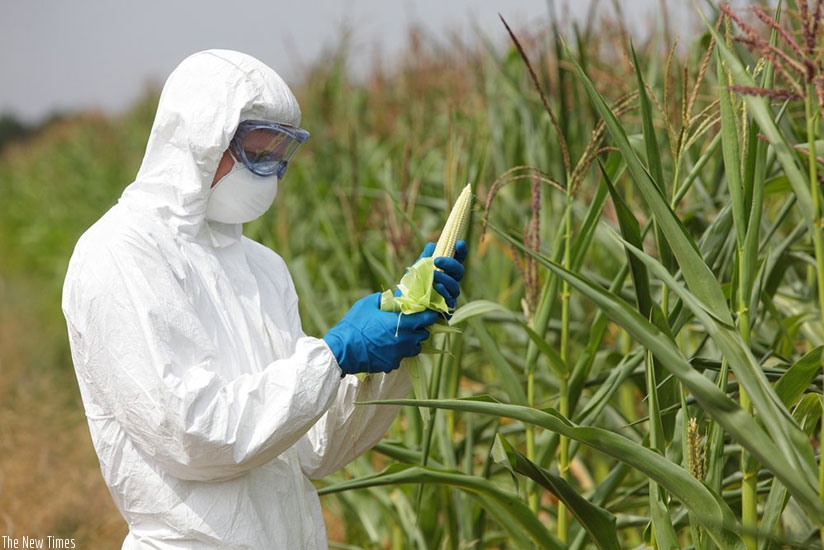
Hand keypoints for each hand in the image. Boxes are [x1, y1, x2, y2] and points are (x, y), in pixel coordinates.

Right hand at [323, 293, 438, 375]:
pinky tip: (387, 347)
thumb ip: (384, 299)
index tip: (427, 312)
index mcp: (401, 324)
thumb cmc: (354, 325)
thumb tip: (392, 297)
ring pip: (414, 348)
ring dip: (411, 342)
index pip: (426, 319)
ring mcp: (398, 354)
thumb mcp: (367, 304)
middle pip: (423, 335)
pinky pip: (401, 357)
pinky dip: (398, 352)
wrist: (341, 350)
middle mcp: (404, 340)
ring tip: (400, 336)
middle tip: (409, 323)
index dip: (429, 315)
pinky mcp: (391, 364)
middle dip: (419, 329)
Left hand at [418, 240, 468, 311]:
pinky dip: (444, 292)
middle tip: (438, 261)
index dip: (461, 251)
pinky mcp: (446, 310)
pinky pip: (449, 300)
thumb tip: (432, 245)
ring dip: (445, 279)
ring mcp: (449, 297)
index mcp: (445, 272)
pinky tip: (437, 287)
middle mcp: (450, 283)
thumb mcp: (415, 271)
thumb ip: (424, 259)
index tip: (459, 243)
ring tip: (434, 275)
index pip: (458, 260)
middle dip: (451, 264)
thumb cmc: (411, 289)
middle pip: (459, 272)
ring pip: (455, 286)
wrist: (402, 310)